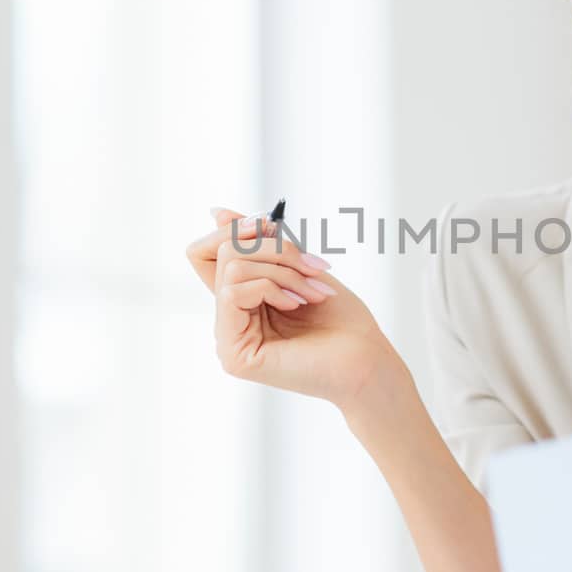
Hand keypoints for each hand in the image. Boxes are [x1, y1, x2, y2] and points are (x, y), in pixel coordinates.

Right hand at [187, 207, 398, 406]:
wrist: (366, 358)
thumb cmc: (341, 319)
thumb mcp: (298, 267)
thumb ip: (258, 245)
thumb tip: (218, 213)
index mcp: (242, 300)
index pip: (205, 253)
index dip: (232, 230)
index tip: (269, 223)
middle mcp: (230, 319)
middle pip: (224, 253)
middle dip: (275, 248)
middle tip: (312, 266)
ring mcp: (228, 338)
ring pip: (232, 269)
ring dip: (283, 271)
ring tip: (313, 292)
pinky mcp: (234, 354)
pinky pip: (234, 293)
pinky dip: (271, 288)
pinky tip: (297, 305)